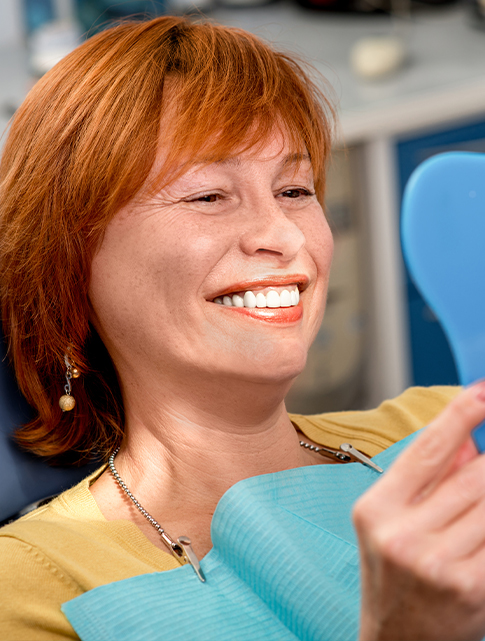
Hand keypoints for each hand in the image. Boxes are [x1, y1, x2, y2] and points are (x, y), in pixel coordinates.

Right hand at [353, 383, 484, 640]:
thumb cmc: (393, 576)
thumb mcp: (392, 520)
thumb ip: (427, 477)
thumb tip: (469, 439)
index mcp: (376, 509)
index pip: (426, 449)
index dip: (460, 414)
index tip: (483, 391)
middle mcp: (403, 535)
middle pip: (474, 474)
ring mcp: (438, 564)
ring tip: (481, 490)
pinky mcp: (471, 588)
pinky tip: (483, 521)